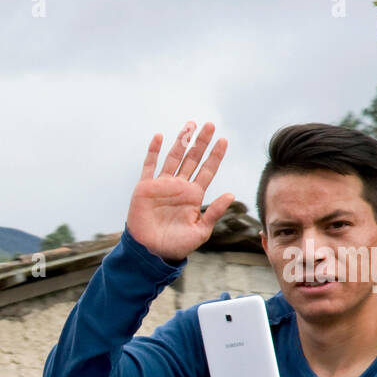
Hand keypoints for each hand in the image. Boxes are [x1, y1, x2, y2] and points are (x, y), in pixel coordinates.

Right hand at [126, 121, 235, 262]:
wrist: (149, 252)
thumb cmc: (175, 246)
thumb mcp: (200, 231)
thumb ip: (214, 212)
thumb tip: (230, 194)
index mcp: (193, 195)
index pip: (207, 170)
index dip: (215, 155)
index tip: (223, 140)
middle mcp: (179, 186)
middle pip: (193, 159)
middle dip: (201, 142)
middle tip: (210, 125)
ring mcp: (162, 185)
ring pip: (174, 157)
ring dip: (182, 141)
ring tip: (190, 125)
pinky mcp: (145, 188)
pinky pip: (149, 165)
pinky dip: (153, 151)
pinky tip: (159, 137)